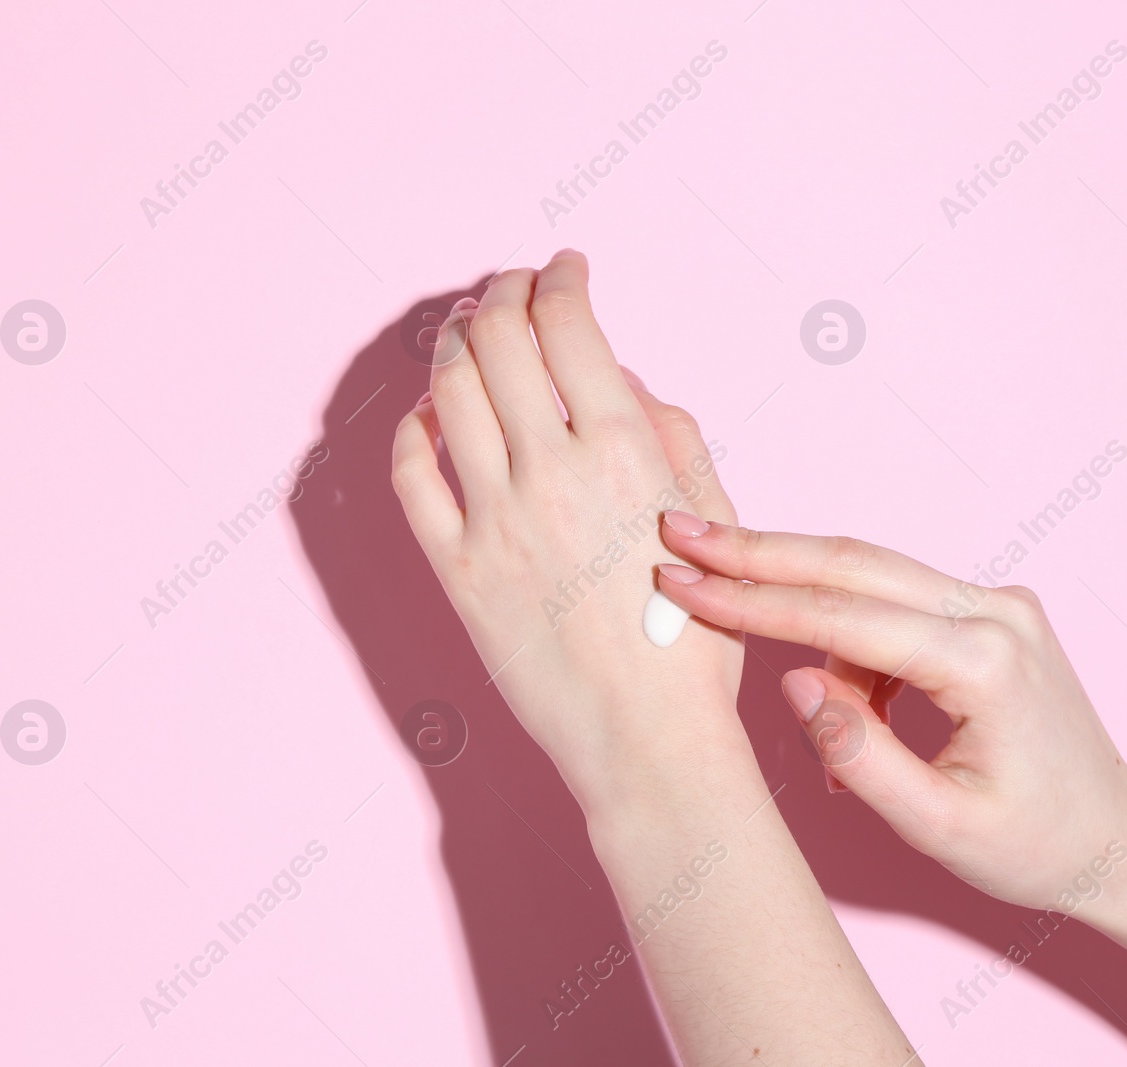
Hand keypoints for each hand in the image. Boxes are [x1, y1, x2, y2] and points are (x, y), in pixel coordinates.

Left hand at [391, 251, 742, 804]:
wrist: (648, 743)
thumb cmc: (696, 640)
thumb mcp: (714, 521)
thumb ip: (673, 435)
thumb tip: (622, 378)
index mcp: (626, 453)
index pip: (568, 325)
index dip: (560, 277)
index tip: (564, 267)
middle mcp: (552, 473)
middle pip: (497, 340)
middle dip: (501, 292)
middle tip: (510, 286)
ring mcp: (494, 522)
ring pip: (448, 394)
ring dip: (452, 343)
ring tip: (464, 329)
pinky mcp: (457, 571)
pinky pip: (411, 479)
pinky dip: (411, 430)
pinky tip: (425, 414)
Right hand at [653, 517, 1126, 911]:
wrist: (1116, 842)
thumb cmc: (1035, 846)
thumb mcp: (938, 828)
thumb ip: (858, 753)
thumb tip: (792, 681)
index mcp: (985, 662)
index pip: (843, 617)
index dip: (752, 601)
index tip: (682, 582)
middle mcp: (996, 612)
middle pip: (852, 564)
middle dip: (757, 552)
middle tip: (680, 535)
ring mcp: (997, 604)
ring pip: (869, 580)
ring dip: (805, 617)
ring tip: (801, 711)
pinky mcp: (988, 613)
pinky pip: (893, 606)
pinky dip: (849, 643)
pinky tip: (848, 705)